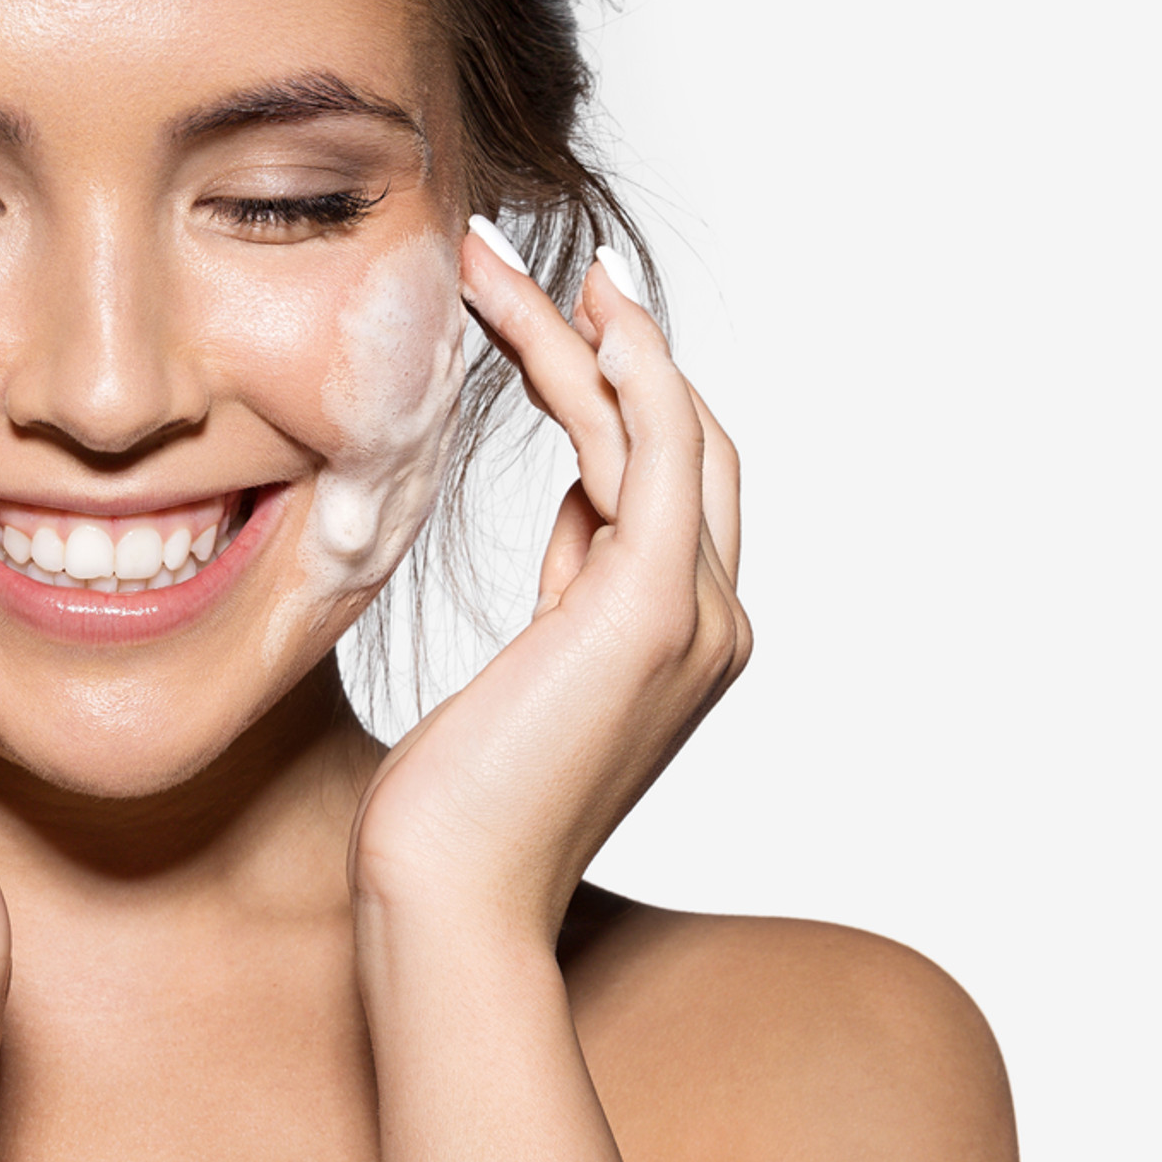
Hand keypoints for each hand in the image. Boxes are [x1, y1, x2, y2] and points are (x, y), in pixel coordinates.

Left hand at [349, 226, 750, 938]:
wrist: (445, 901)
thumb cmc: (452, 813)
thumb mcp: (520, 671)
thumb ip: (569, 587)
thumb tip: (578, 503)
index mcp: (683, 638)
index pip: (667, 478)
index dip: (618, 386)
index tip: (550, 316)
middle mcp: (715, 621)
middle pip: (680, 435)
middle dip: (600, 339)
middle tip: (504, 261)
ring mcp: (697, 616)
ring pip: (654, 427)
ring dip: (573, 333)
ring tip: (481, 265)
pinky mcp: (653, 608)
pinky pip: (659, 451)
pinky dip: (628, 370)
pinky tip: (579, 311)